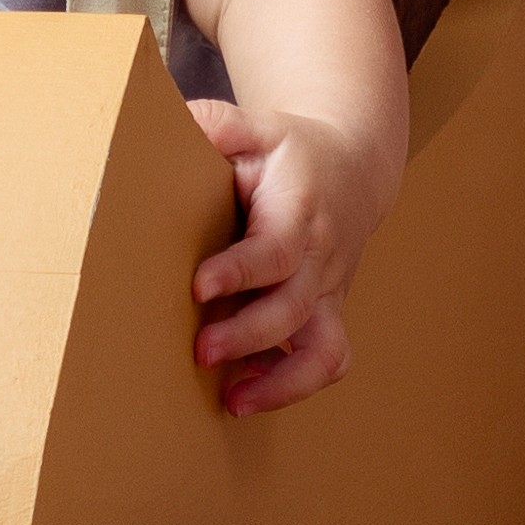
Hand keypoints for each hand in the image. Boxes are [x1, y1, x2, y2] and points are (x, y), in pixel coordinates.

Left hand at [182, 93, 395, 415]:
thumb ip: (217, 124)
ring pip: (324, 349)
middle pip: (294, 307)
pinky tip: (246, 396)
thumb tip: (171, 123)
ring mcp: (329, 292)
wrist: (353, 169)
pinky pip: (326, 361)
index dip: (241, 272)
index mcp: (301, 212)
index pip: (277, 249)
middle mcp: (322, 259)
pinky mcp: (328, 314)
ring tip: (233, 401)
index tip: (199, 288)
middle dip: (248, 335)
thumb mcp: (258, 126)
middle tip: (200, 351)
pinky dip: (293, 386)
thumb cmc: (291, 151)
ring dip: (282, 382)